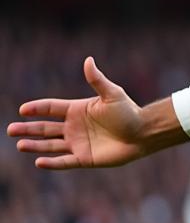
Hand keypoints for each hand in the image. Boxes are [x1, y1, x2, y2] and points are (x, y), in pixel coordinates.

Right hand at [8, 57, 148, 169]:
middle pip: (45, 128)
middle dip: (28, 129)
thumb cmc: (129, 112)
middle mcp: (73, 127)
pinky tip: (39, 162)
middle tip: (11, 130)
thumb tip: (88, 60)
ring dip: (35, 145)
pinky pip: (64, 161)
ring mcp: (77, 143)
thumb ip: (97, 80)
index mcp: (77, 110)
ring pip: (50, 145)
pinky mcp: (84, 158)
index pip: (51, 108)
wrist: (143, 133)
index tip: (22, 110)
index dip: (36, 109)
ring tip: (19, 145)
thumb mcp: (112, 94)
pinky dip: (52, 163)